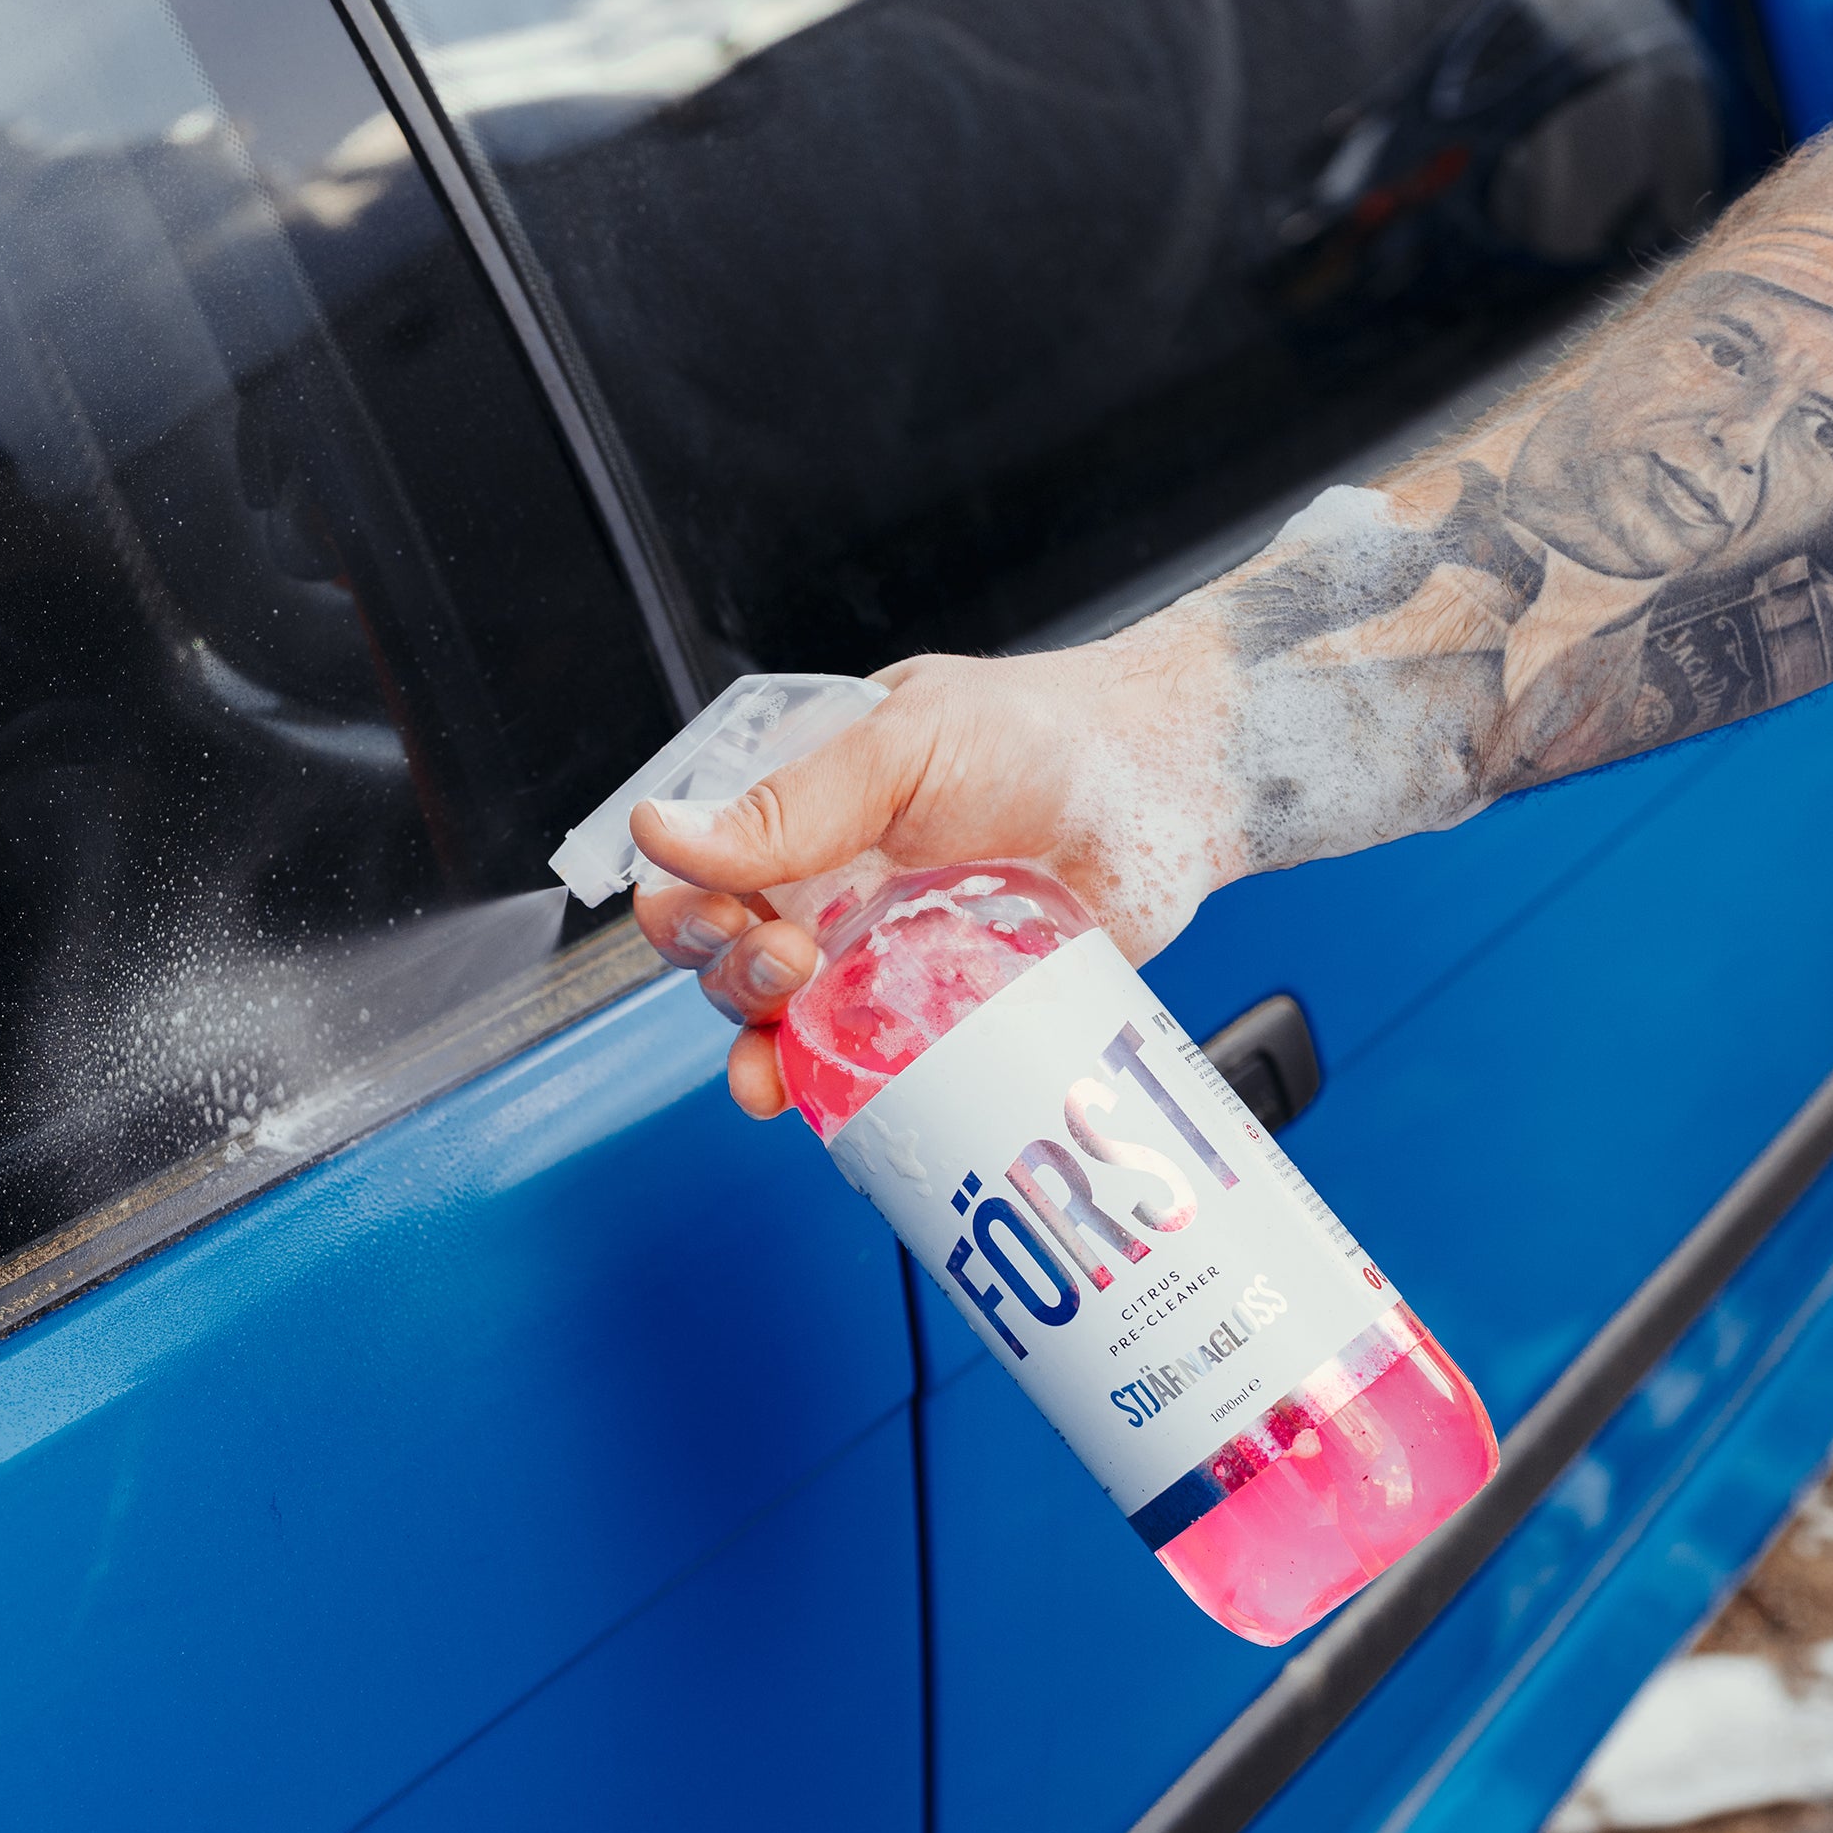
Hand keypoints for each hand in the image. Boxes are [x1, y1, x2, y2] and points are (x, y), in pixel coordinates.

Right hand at [630, 625, 1246, 1115]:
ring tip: (796, 1026)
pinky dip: (827, 1093)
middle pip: (724, 958)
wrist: (1172, 790)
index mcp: (804, 810)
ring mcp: (881, 956)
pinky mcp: (940, 1015)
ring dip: (759, 1041)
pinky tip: (817, 1097)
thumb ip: (788, 804)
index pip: (696, 871)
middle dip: (729, 973)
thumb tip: (660, 831)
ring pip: (779, 1024)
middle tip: (789, 959)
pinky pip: (862, 1071)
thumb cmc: (1045, 736)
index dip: (685, 907)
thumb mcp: (903, 747)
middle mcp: (831, 886)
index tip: (723, 916)